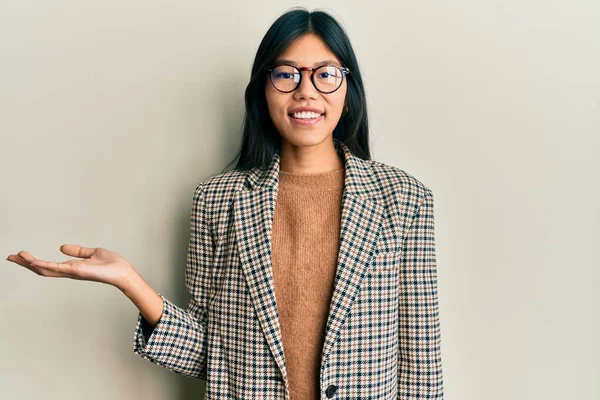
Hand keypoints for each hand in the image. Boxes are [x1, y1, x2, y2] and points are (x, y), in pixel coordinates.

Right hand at [6, 244, 135, 290]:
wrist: (123, 272)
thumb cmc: (112, 264)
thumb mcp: (92, 252)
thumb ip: (77, 251)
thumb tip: (61, 247)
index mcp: (72, 267)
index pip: (48, 265)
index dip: (33, 261)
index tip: (20, 255)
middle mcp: (69, 271)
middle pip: (42, 269)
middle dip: (25, 264)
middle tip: (10, 257)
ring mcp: (72, 272)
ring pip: (45, 269)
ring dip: (30, 263)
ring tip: (17, 256)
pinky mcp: (77, 271)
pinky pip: (57, 268)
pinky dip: (44, 264)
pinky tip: (32, 261)